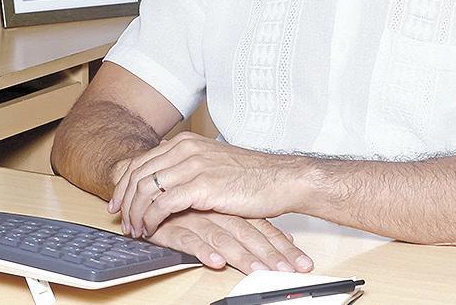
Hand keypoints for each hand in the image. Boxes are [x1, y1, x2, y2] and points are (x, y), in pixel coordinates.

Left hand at [110, 132, 296, 237]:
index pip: (141, 162)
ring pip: (146, 189)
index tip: (118, 204)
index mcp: (185, 142)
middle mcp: (185, 149)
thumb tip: (166, 174)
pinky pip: (163, 204)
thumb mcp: (212, 162)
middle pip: (138, 174)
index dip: (124, 185)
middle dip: (125, 201)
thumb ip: (187, 165)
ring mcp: (192, 165)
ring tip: (136, 230)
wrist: (280, 179)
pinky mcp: (201, 186)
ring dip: (136, 213)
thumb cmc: (251, 176)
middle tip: (121, 220)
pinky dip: (151, 219)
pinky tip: (151, 230)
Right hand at [145, 210, 311, 273]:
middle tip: (287, 272)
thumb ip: (252, 225)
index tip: (301, 264)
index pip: (262, 229)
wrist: (155, 183)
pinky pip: (189, 240)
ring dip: (242, 257)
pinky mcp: (174, 227)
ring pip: (223, 240)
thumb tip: (287, 238)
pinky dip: (203, 251)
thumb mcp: (226, 211)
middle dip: (269, 256)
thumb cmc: (190, 202)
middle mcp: (217, 213)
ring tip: (259, 271)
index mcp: (232, 209)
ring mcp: (196, 219)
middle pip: (248, 236)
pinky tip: (216, 262)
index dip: (281, 247)